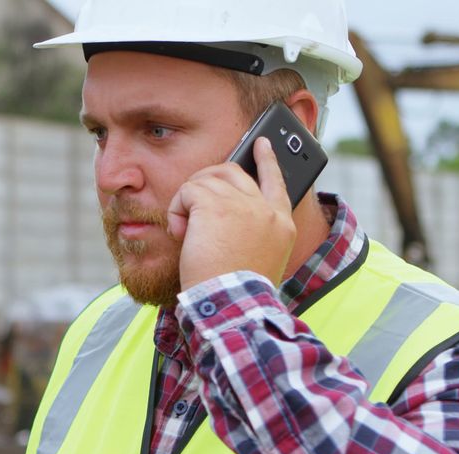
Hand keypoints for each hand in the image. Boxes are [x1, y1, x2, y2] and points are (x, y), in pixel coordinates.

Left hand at [167, 137, 296, 291]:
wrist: (233, 304)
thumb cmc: (240, 293)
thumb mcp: (260, 261)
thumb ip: (252, 235)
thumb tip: (226, 221)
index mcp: (281, 225)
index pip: (277, 181)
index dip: (267, 160)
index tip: (263, 144)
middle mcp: (265, 209)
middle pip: (232, 172)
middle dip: (208, 179)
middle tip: (192, 201)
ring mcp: (242, 204)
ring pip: (206, 180)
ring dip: (189, 203)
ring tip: (185, 231)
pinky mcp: (214, 204)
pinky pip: (188, 191)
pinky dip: (177, 210)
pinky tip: (180, 232)